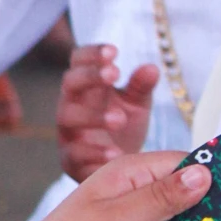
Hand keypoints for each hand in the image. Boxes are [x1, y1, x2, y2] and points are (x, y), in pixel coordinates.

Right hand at [56, 42, 158, 180]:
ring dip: (93, 116)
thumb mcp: (136, 105)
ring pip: (68, 117)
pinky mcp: (70, 160)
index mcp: (87, 87)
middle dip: (89, 75)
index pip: (79, 61)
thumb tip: (152, 68)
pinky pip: (75, 154)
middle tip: (114, 73)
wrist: (118, 168)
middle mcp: (72, 105)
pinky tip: (116, 154)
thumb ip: (141, 87)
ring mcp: (68, 133)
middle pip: (70, 82)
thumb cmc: (123, 128)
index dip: (92, 54)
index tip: (114, 52)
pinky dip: (94, 153)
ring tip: (120, 119)